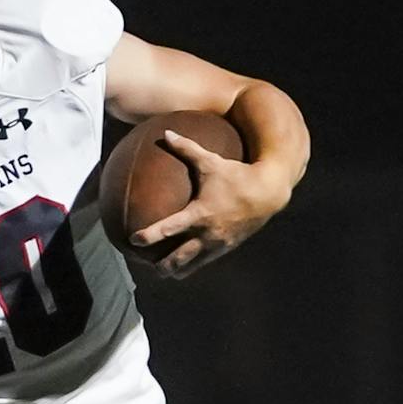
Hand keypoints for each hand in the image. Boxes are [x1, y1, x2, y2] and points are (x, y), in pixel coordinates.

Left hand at [129, 130, 292, 278]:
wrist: (269, 192)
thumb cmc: (238, 174)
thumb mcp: (212, 161)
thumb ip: (187, 148)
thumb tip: (166, 133)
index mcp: (200, 214)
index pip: (169, 229)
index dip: (149, 236)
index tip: (133, 240)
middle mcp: (207, 234)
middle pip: (178, 259)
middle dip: (161, 266)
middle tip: (147, 265)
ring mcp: (217, 244)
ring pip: (192, 266)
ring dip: (176, 270)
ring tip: (164, 271)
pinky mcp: (227, 248)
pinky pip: (205, 261)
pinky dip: (193, 264)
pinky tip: (185, 262)